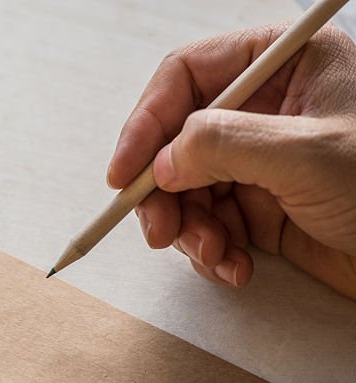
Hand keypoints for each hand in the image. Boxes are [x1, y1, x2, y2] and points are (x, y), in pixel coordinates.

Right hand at [108, 23, 355, 298]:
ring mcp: (263, 160)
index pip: (188, 75)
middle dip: (165, 192)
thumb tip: (162, 161)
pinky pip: (211, 224)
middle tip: (160, 232)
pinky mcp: (264, 208)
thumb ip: (224, 146)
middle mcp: (268, 108)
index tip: (124, 174)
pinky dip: (212, 252)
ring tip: (214, 256)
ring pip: (188, 189)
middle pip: (177, 139)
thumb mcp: (307, 155)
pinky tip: (234, 268)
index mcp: (286, 65)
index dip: (146, 122)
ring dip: (189, 230)